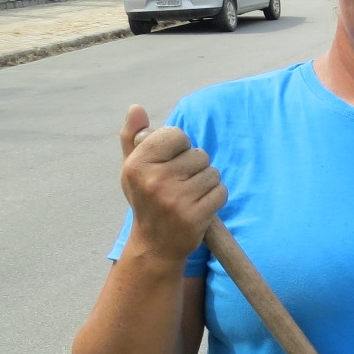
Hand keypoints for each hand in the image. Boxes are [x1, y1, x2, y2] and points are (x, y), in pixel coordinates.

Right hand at [118, 104, 226, 260]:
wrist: (154, 245)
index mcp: (137, 164)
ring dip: (206, 183)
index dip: (179, 148)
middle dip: (194, 168)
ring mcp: (175, 199)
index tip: (170, 164)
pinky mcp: (195, 216)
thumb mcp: (132, 168)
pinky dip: (215, 198)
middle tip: (179, 185)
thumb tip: (136, 108)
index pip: (177, 135)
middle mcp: (154, 180)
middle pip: (199, 154)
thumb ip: (133, 136)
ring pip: (212, 172)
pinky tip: (199, 208)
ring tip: (189, 196)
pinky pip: (221, 191)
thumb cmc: (146, 200)